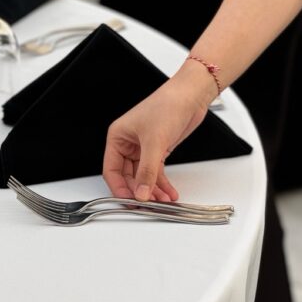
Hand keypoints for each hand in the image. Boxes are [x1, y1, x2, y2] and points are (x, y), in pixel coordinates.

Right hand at [102, 62, 214, 200]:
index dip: (119, 188)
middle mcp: (128, 143)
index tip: (129, 201)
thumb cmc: (167, 105)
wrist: (190, 96)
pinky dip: (162, 184)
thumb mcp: (155, 142)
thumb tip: (141, 193)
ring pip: (143, 176)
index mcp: (118, 137)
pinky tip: (169, 193)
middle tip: (148, 204)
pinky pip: (156, 172)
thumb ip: (147, 171)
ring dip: (153, 190)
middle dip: (139, 191)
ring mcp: (143, 148)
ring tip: (163, 201)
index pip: (111, 170)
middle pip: (127, 176)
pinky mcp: (158, 150)